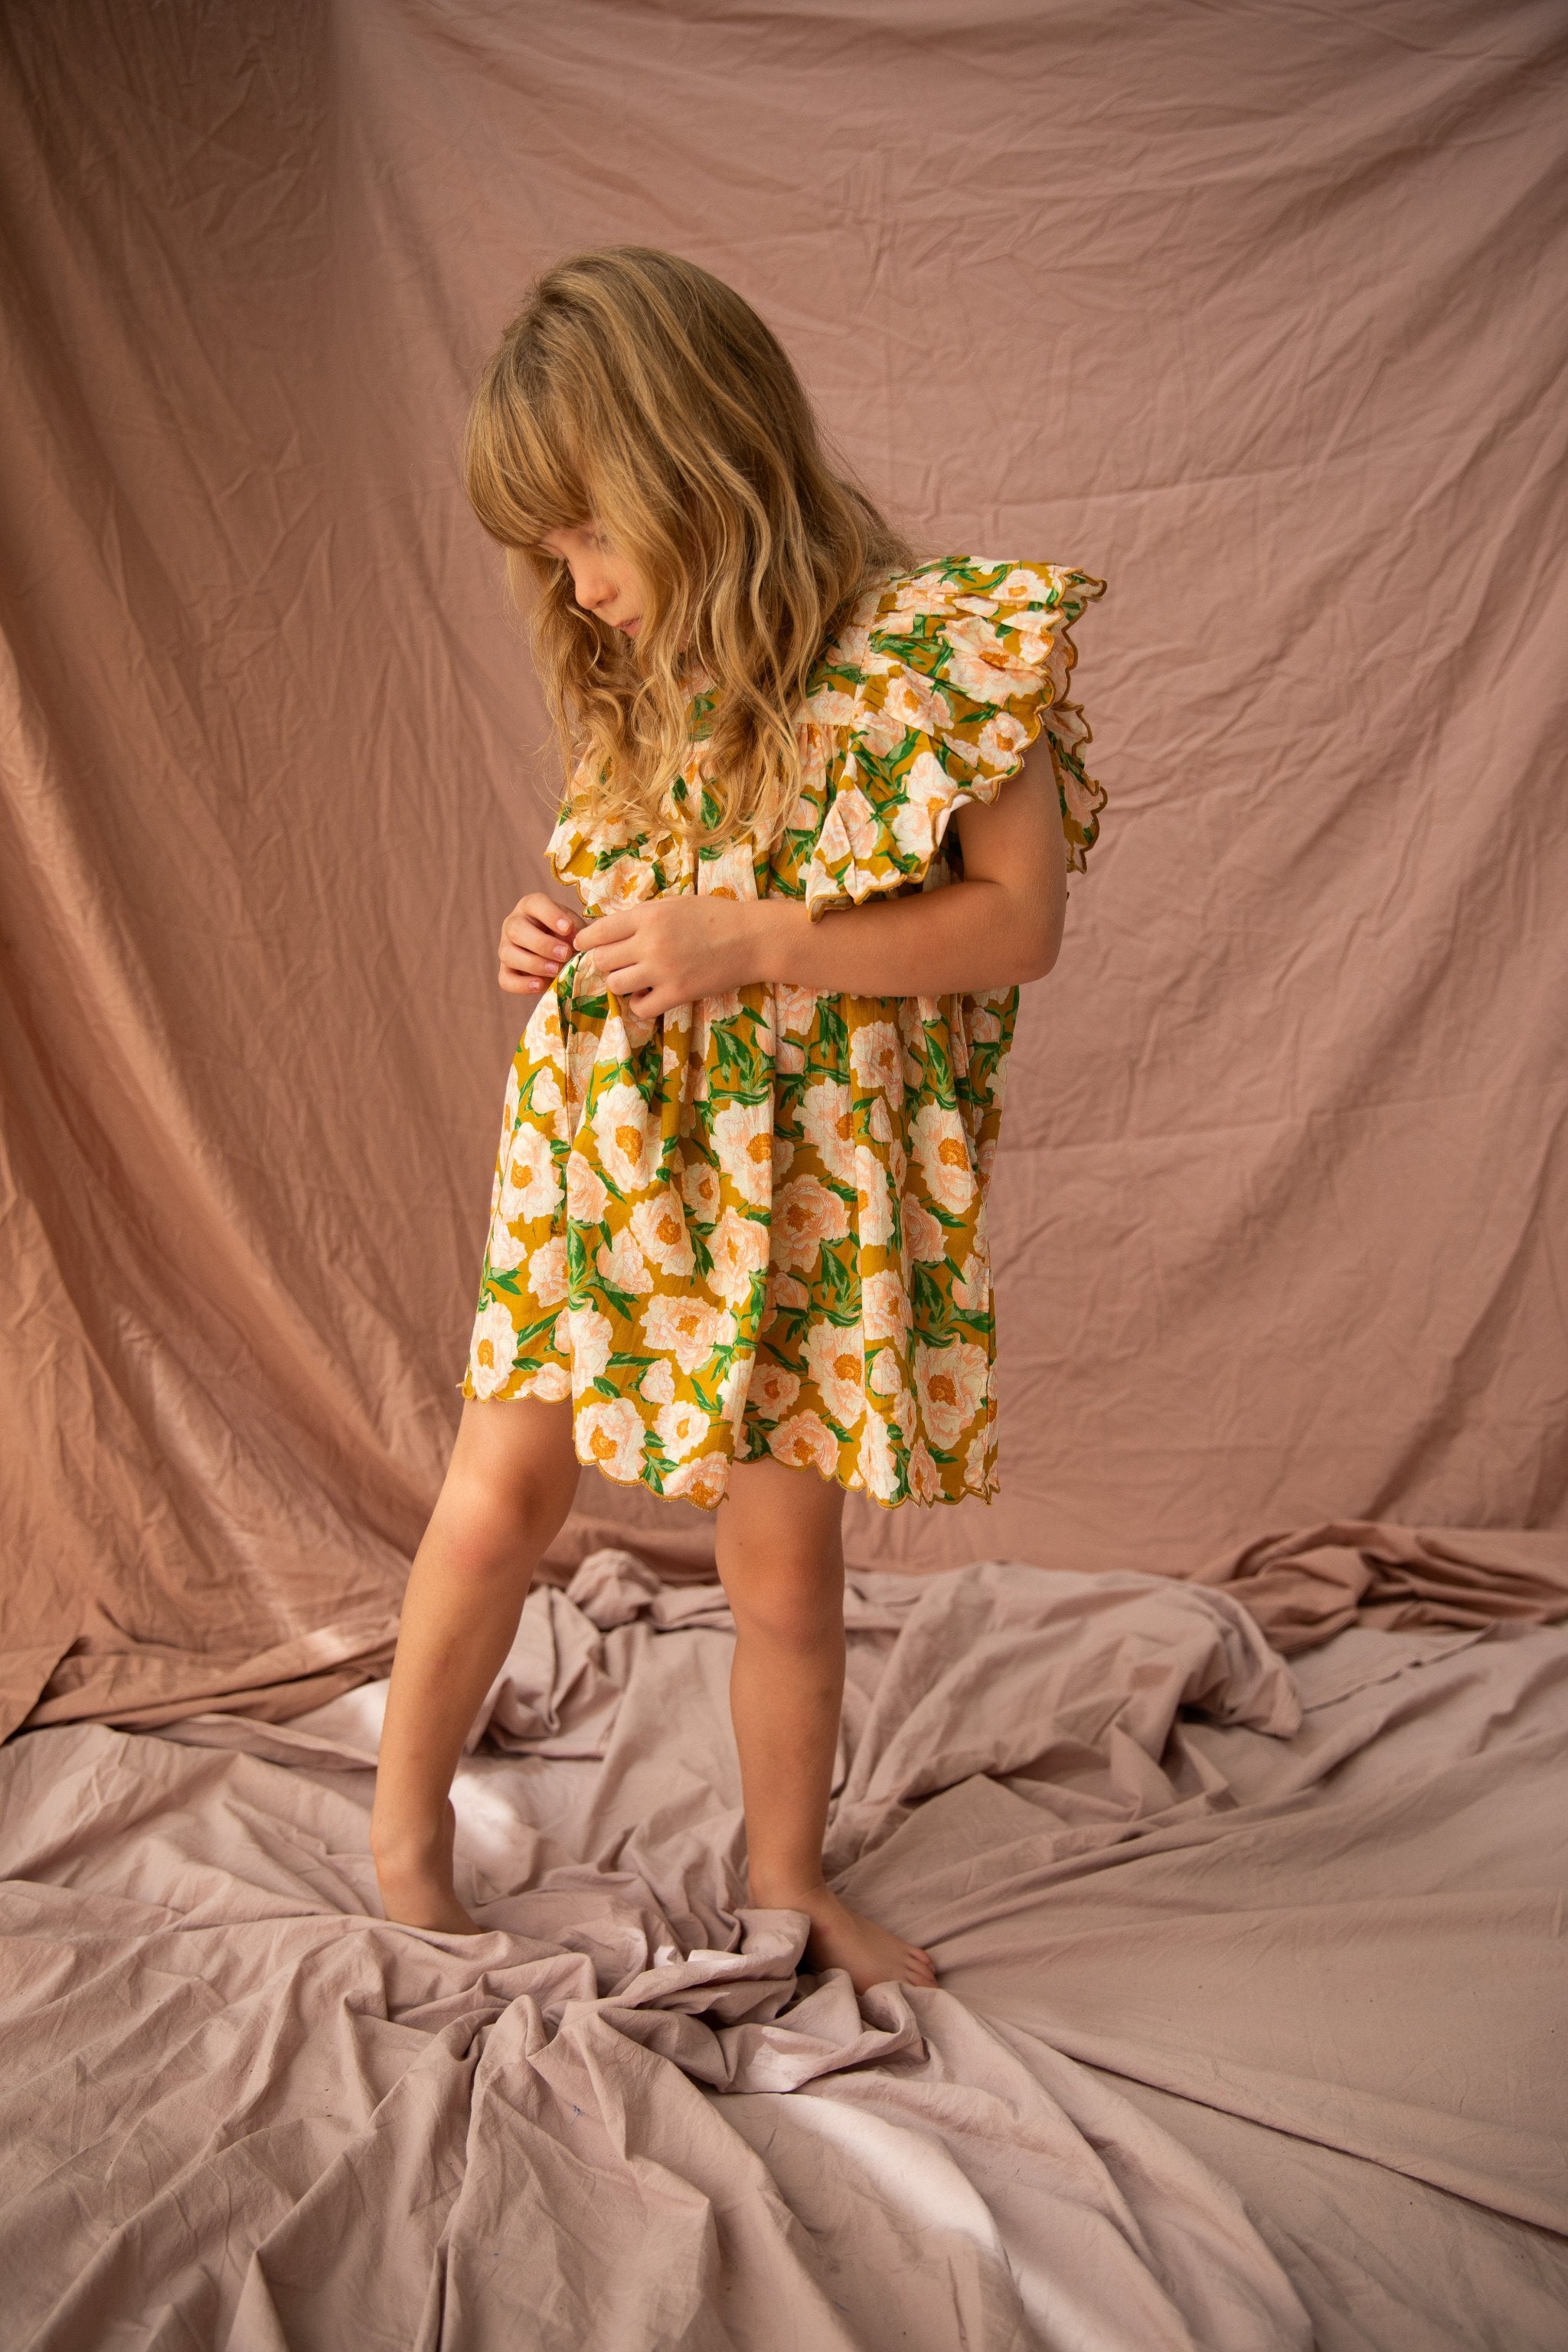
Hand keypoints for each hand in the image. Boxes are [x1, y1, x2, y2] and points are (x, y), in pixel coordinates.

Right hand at [498, 891, 582, 994]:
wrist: (561, 956)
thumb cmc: (568, 936)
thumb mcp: (575, 928)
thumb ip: (578, 932)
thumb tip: (578, 942)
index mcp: (530, 907)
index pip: (535, 904)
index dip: (551, 915)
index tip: (568, 928)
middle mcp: (513, 924)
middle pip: (516, 930)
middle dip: (542, 944)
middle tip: (564, 954)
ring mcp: (505, 947)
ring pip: (508, 954)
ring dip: (534, 964)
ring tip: (556, 970)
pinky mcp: (505, 970)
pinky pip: (506, 979)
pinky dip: (522, 985)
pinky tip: (540, 985)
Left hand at [574, 894, 773, 1017]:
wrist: (751, 939)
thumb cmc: (714, 916)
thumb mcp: (673, 904)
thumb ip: (641, 915)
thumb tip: (608, 929)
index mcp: (647, 916)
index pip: (597, 933)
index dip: (586, 942)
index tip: (586, 946)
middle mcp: (650, 943)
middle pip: (601, 961)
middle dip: (605, 962)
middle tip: (618, 962)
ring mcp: (662, 971)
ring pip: (616, 985)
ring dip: (621, 983)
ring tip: (635, 978)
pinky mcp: (677, 994)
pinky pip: (640, 1008)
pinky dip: (640, 1004)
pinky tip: (650, 994)